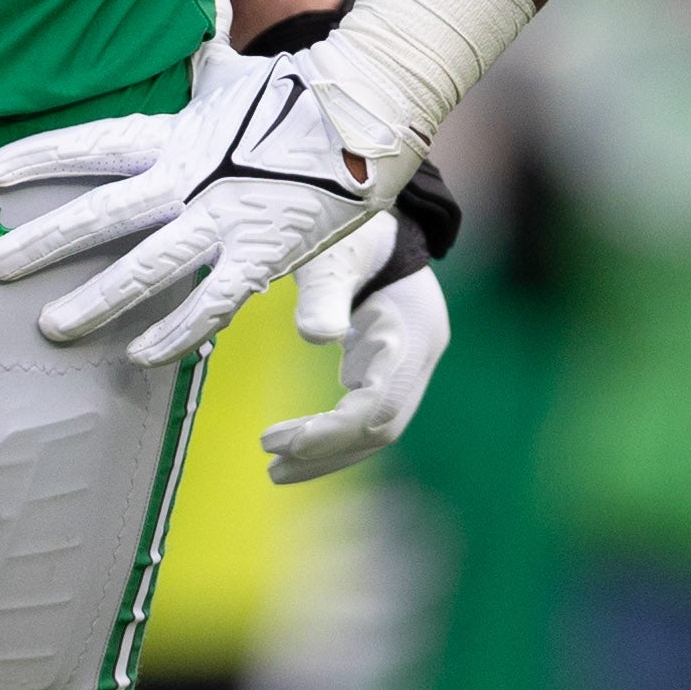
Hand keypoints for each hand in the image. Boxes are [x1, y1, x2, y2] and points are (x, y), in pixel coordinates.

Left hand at [0, 15, 414, 366]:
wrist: (369, 113)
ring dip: (99, 297)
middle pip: (107, 211)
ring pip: (150, 265)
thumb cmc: (296, 93)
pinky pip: (212, 301)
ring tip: (49, 325)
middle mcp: (192, 178)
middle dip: (48, 238)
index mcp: (177, 133)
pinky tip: (140, 354)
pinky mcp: (261, 255)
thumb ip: (208, 47)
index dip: (41, 157)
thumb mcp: (237, 71)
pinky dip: (177, 330)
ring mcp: (225, 220)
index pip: (95, 144)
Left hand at [266, 214, 449, 481]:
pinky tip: (295, 446)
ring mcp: (408, 365)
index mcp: (414, 330)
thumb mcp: (336, 254)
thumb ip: (326, 294)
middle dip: (328, 451)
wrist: (379, 220)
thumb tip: (312, 337)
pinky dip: (332, 435)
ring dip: (328, 453)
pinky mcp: (389, 369)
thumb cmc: (354, 231)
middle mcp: (419, 356)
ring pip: (375, 429)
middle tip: (271, 464)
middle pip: (382, 427)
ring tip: (275, 469)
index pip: (383, 404)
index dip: (337, 430)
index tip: (289, 442)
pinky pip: (365, 415)